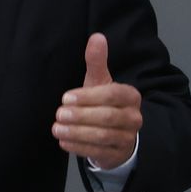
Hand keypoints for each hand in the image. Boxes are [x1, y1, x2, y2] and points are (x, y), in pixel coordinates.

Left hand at [52, 33, 141, 169]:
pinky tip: (63, 141)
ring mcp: (127, 138)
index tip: (66, 98)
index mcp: (131, 97)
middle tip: (58, 114)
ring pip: (102, 136)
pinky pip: (98, 152)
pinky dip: (79, 146)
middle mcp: (134, 118)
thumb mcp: (100, 81)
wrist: (115, 134)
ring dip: (77, 132)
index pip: (112, 95)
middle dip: (80, 116)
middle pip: (107, 117)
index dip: (88, 97)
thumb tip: (97, 36)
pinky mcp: (117, 155)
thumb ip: (97, 61)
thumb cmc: (104, 102)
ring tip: (56, 128)